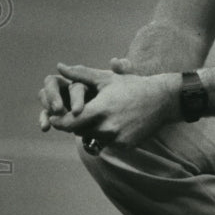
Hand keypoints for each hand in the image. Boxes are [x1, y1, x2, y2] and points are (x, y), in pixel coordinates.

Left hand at [45, 62, 178, 149]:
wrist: (162, 100)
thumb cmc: (131, 86)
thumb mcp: (106, 78)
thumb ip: (80, 74)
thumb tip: (59, 67)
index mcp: (100, 110)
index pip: (68, 123)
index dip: (58, 121)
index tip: (53, 116)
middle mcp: (107, 128)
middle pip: (77, 131)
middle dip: (75, 122)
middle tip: (77, 112)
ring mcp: (116, 139)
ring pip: (91, 138)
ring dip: (90, 129)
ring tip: (97, 116)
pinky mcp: (124, 146)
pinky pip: (105, 143)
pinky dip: (105, 135)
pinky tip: (113, 122)